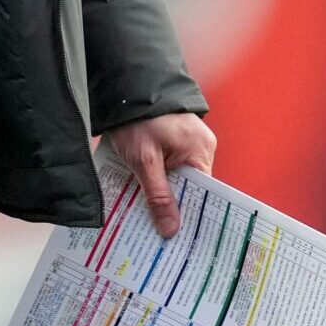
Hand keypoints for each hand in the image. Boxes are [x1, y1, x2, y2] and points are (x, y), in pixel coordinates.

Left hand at [103, 113, 216, 237]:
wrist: (123, 84)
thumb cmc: (137, 119)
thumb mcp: (144, 160)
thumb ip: (158, 195)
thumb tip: (171, 231)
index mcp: (200, 151)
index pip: (202, 195)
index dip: (189, 217)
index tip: (176, 241)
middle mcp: (200, 147)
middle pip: (189, 189)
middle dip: (172, 209)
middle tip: (157, 237)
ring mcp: (187, 142)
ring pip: (177, 180)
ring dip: (161, 195)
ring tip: (146, 220)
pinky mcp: (174, 140)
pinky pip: (170, 168)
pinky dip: (157, 180)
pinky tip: (142, 195)